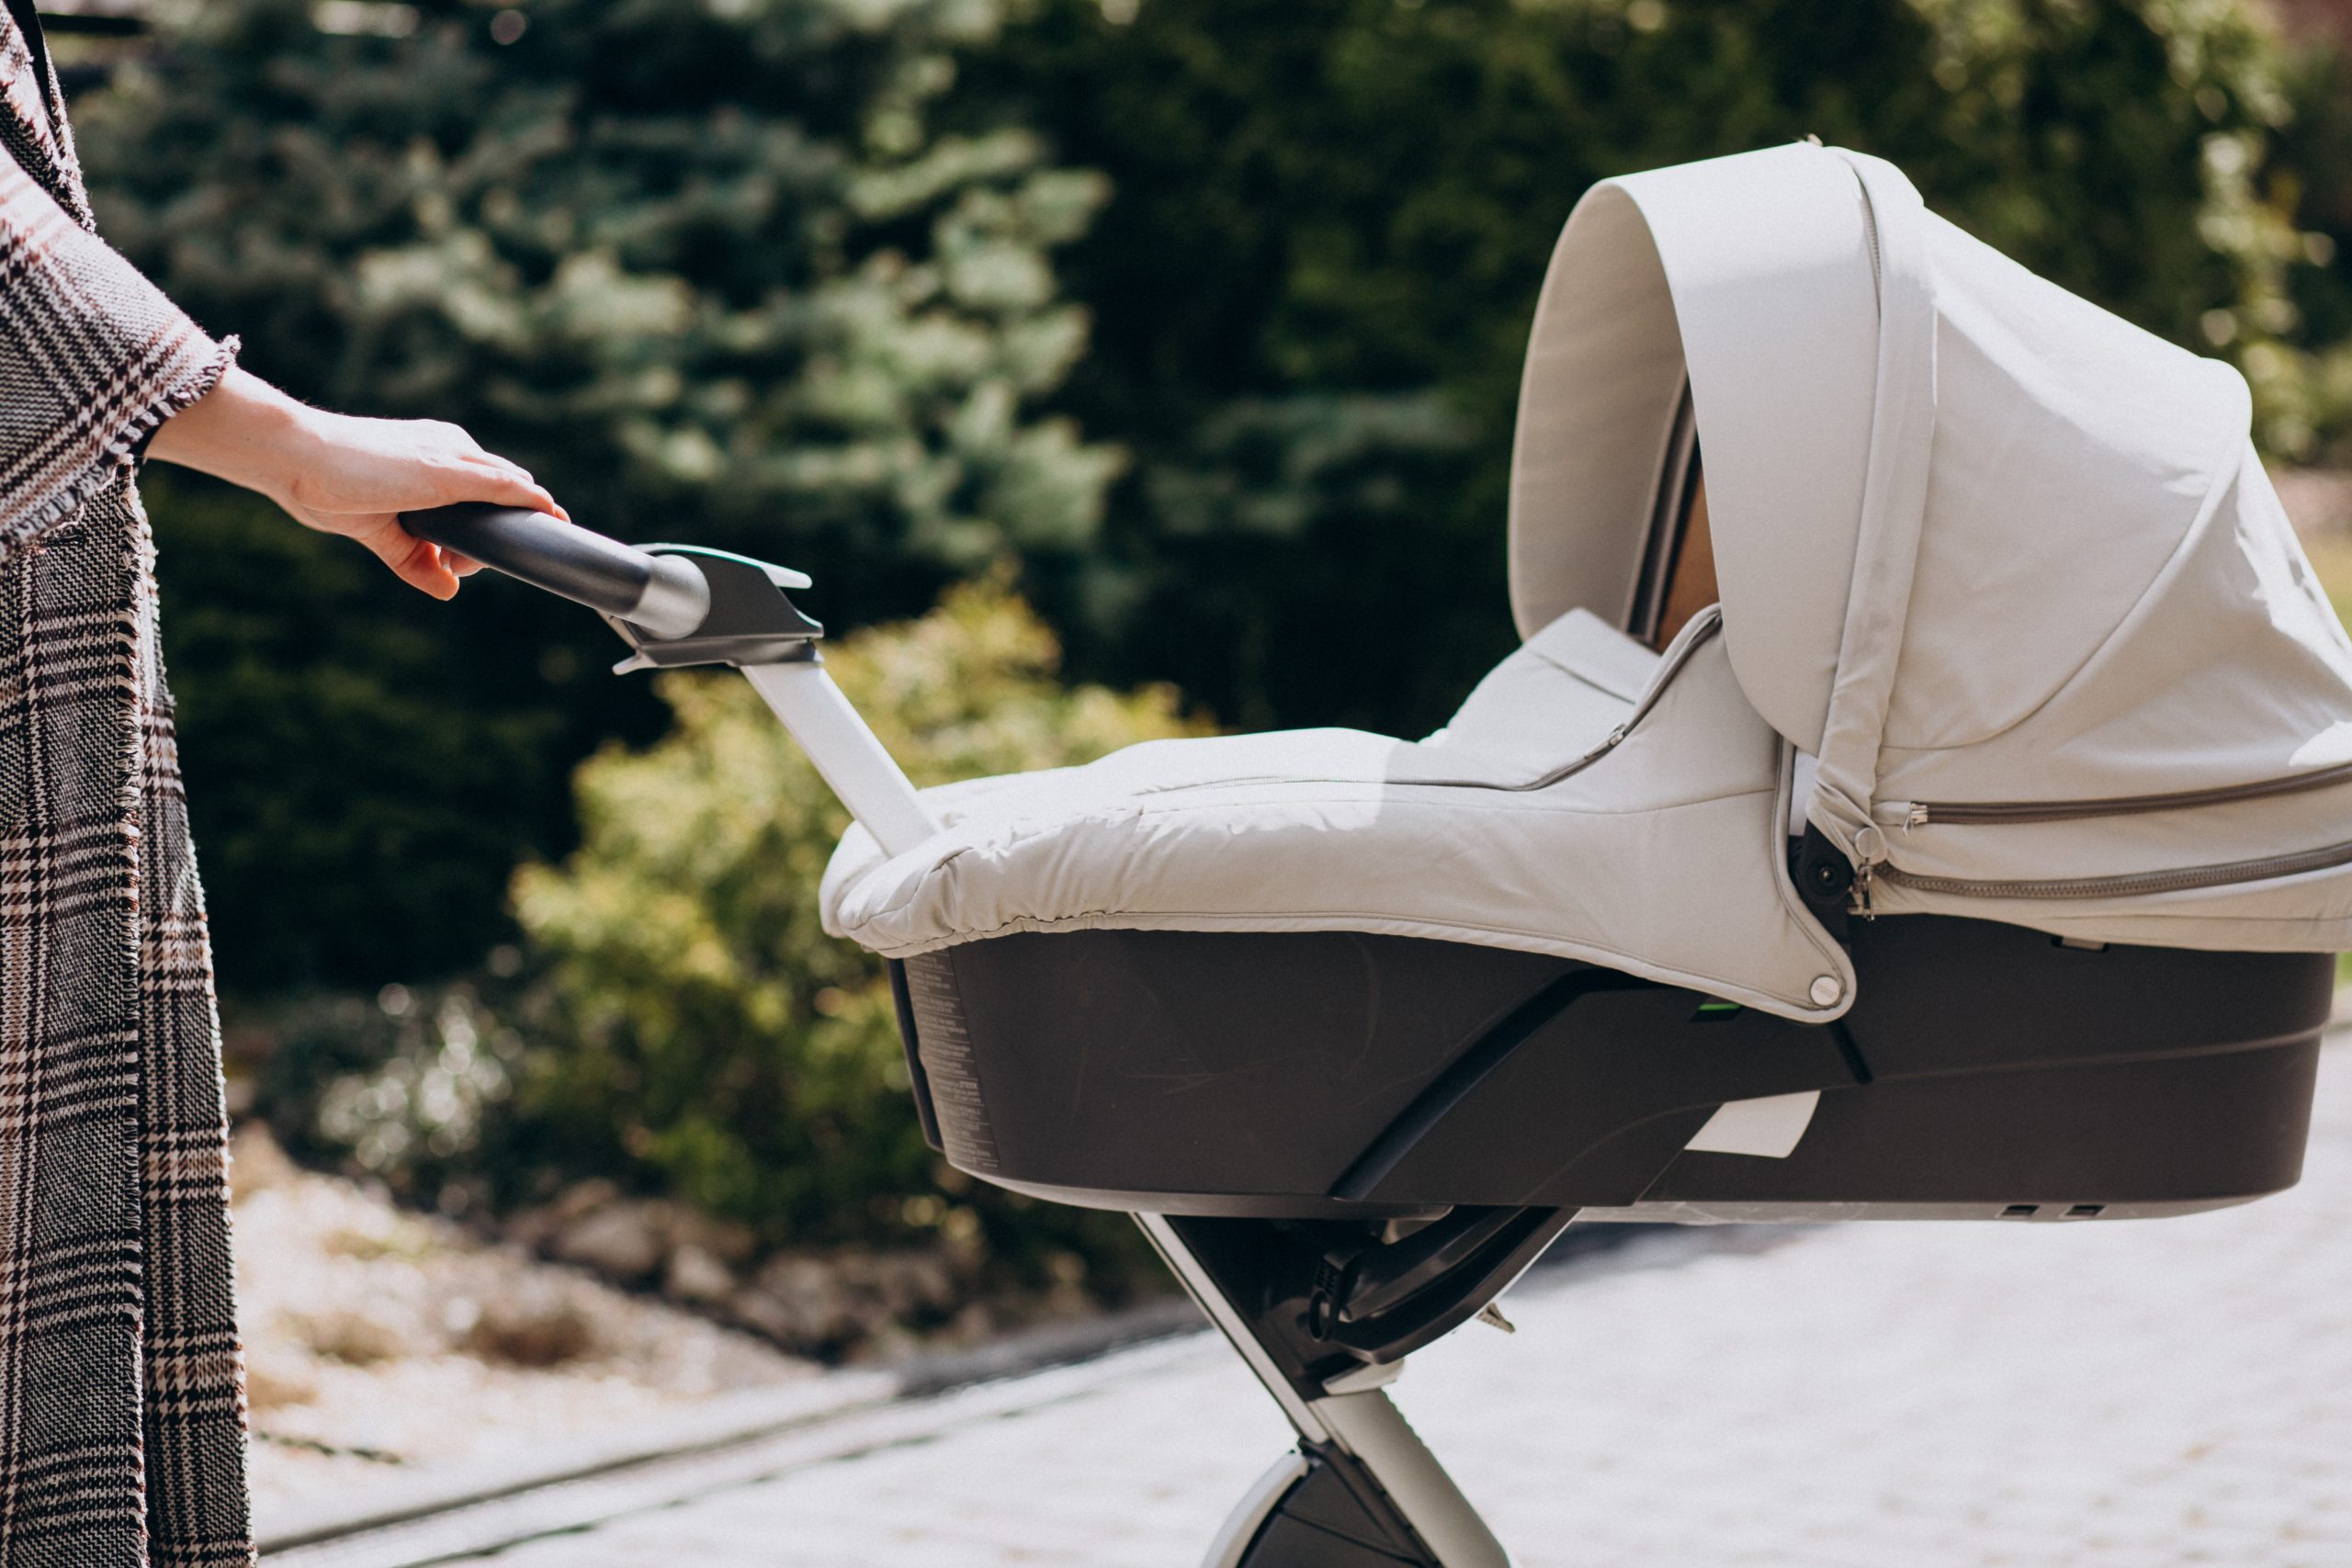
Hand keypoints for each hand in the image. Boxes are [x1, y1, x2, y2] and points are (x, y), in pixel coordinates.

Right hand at [147, 367, 566, 598]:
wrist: (294, 456)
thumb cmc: (324, 483)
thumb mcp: (378, 530)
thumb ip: (415, 560)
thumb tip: (450, 589)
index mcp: (436, 452)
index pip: (488, 485)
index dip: (491, 520)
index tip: (477, 548)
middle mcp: (451, 445)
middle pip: (504, 490)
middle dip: (496, 529)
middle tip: (453, 558)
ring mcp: (453, 454)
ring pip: (508, 491)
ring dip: (505, 527)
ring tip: (460, 555)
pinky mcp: (449, 470)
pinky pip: (506, 485)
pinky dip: (531, 502)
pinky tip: (552, 516)